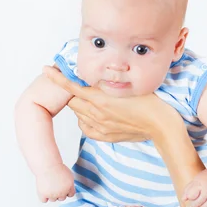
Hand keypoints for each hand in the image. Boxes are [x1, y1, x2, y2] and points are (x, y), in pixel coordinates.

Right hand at [35, 163, 74, 202]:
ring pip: (53, 199)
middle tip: (55, 185)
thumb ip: (70, 184)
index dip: (67, 191)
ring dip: (51, 194)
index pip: (70, 195)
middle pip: (62, 198)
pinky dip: (43, 197)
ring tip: (48, 185)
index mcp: (69, 187)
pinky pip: (44, 200)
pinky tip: (44, 190)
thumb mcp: (69, 175)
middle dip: (59, 193)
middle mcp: (62, 192)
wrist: (47, 165)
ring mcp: (53, 194)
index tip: (63, 187)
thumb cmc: (57, 168)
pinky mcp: (43, 194)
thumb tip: (69, 191)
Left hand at [42, 66, 178, 142]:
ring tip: (97, 101)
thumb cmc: (149, 103)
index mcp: (101, 99)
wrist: (160, 126)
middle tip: (84, 86)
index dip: (57, 78)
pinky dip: (86, 120)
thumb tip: (94, 78)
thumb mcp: (128, 85)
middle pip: (72, 100)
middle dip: (74, 92)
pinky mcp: (104, 136)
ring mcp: (99, 127)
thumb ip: (108, 82)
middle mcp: (96, 113)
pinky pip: (85, 127)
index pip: (71, 87)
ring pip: (78, 114)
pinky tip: (97, 115)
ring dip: (82, 105)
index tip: (46, 70)